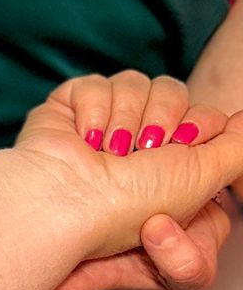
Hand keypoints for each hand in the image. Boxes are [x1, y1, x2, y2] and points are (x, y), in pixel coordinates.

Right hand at [12, 75, 242, 289]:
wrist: (64, 204)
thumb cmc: (129, 206)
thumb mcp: (202, 181)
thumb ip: (236, 149)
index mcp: (174, 163)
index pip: (203, 118)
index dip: (195, 131)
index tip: (179, 151)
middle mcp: (141, 142)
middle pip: (174, 93)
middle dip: (161, 123)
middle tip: (142, 154)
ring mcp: (105, 124)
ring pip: (137, 83)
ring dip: (125, 120)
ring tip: (108, 152)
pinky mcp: (71, 109)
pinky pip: (95, 84)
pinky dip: (91, 111)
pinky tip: (83, 140)